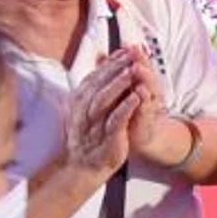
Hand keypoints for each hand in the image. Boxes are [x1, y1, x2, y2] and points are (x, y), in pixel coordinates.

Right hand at [65, 51, 141, 176]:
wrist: (83, 167)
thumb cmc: (89, 135)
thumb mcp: (88, 109)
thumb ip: (95, 87)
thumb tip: (103, 61)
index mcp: (79, 101)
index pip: (94, 76)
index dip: (109, 63)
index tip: (124, 50)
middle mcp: (84, 110)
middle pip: (98, 84)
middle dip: (115, 68)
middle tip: (131, 54)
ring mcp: (93, 124)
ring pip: (104, 99)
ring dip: (118, 84)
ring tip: (132, 71)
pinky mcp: (107, 138)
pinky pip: (115, 120)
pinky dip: (126, 107)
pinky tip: (137, 97)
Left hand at [124, 50, 177, 165]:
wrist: (135, 138)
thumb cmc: (128, 112)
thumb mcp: (120, 91)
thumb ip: (113, 74)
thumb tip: (101, 55)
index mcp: (141, 82)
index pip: (139, 63)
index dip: (133, 54)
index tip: (125, 43)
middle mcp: (150, 90)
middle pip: (147, 71)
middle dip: (141, 59)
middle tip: (134, 49)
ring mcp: (151, 104)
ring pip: (151, 86)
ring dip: (145, 76)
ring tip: (136, 67)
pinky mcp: (148, 119)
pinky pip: (148, 107)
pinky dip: (145, 99)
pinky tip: (140, 91)